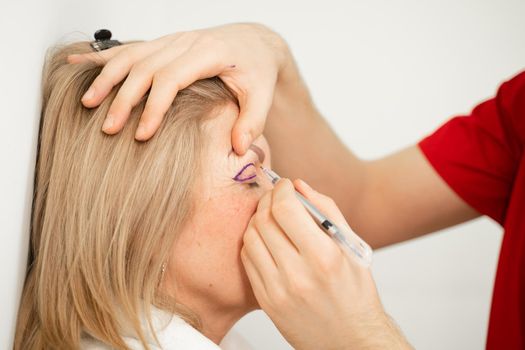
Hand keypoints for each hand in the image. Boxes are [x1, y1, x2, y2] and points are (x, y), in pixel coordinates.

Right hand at [68, 23, 290, 153]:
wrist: (255, 41)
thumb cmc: (258, 68)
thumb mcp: (263, 94)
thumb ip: (253, 121)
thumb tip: (240, 149)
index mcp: (209, 53)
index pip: (172, 78)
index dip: (154, 106)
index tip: (142, 134)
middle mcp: (186, 42)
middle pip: (145, 67)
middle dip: (124, 99)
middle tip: (108, 129)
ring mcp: (172, 40)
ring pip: (132, 55)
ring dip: (107, 78)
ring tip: (88, 103)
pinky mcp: (164, 43)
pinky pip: (130, 48)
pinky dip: (104, 58)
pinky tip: (79, 64)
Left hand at [241, 179, 410, 348]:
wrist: (350, 339)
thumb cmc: (356, 292)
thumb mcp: (351, 247)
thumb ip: (326, 210)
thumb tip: (299, 185)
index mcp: (324, 257)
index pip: (285, 209)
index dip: (281, 189)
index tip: (285, 185)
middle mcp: (298, 275)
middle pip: (264, 220)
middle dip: (268, 200)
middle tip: (276, 196)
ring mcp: (278, 290)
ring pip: (250, 238)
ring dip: (258, 220)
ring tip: (271, 218)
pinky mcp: (266, 301)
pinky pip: (248, 260)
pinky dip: (253, 242)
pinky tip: (267, 240)